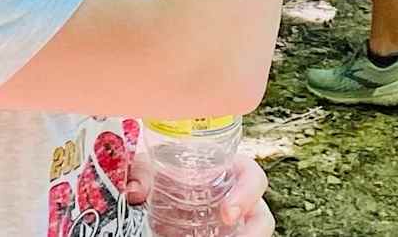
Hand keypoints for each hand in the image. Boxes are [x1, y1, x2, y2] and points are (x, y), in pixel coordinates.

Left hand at [128, 148, 273, 233]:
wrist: (157, 198)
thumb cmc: (163, 175)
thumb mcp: (152, 167)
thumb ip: (143, 172)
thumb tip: (135, 191)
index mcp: (228, 171)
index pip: (252, 176)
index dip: (248, 193)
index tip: (227, 214)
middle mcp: (237, 200)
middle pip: (261, 215)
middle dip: (254, 230)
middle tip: (228, 230)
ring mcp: (234, 226)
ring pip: (254, 232)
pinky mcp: (224, 236)